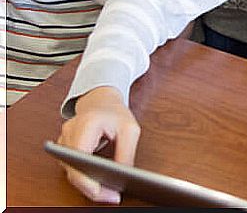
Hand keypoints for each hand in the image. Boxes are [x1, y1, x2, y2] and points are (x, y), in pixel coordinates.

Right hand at [57, 86, 140, 203]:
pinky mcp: (64, 150)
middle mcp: (69, 133)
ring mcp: (63, 142)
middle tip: (112, 197)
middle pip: (74, 170)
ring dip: (88, 185)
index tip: (105, 193)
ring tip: (108, 193)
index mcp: (85, 125)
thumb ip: (126, 152)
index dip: (90, 181)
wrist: (101, 101)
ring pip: (72, 173)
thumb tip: (125, 176)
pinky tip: (100, 184)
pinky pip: (72, 169)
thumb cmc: (115, 113)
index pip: (80, 159)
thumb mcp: (130, 129)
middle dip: (92, 188)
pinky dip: (85, 178)